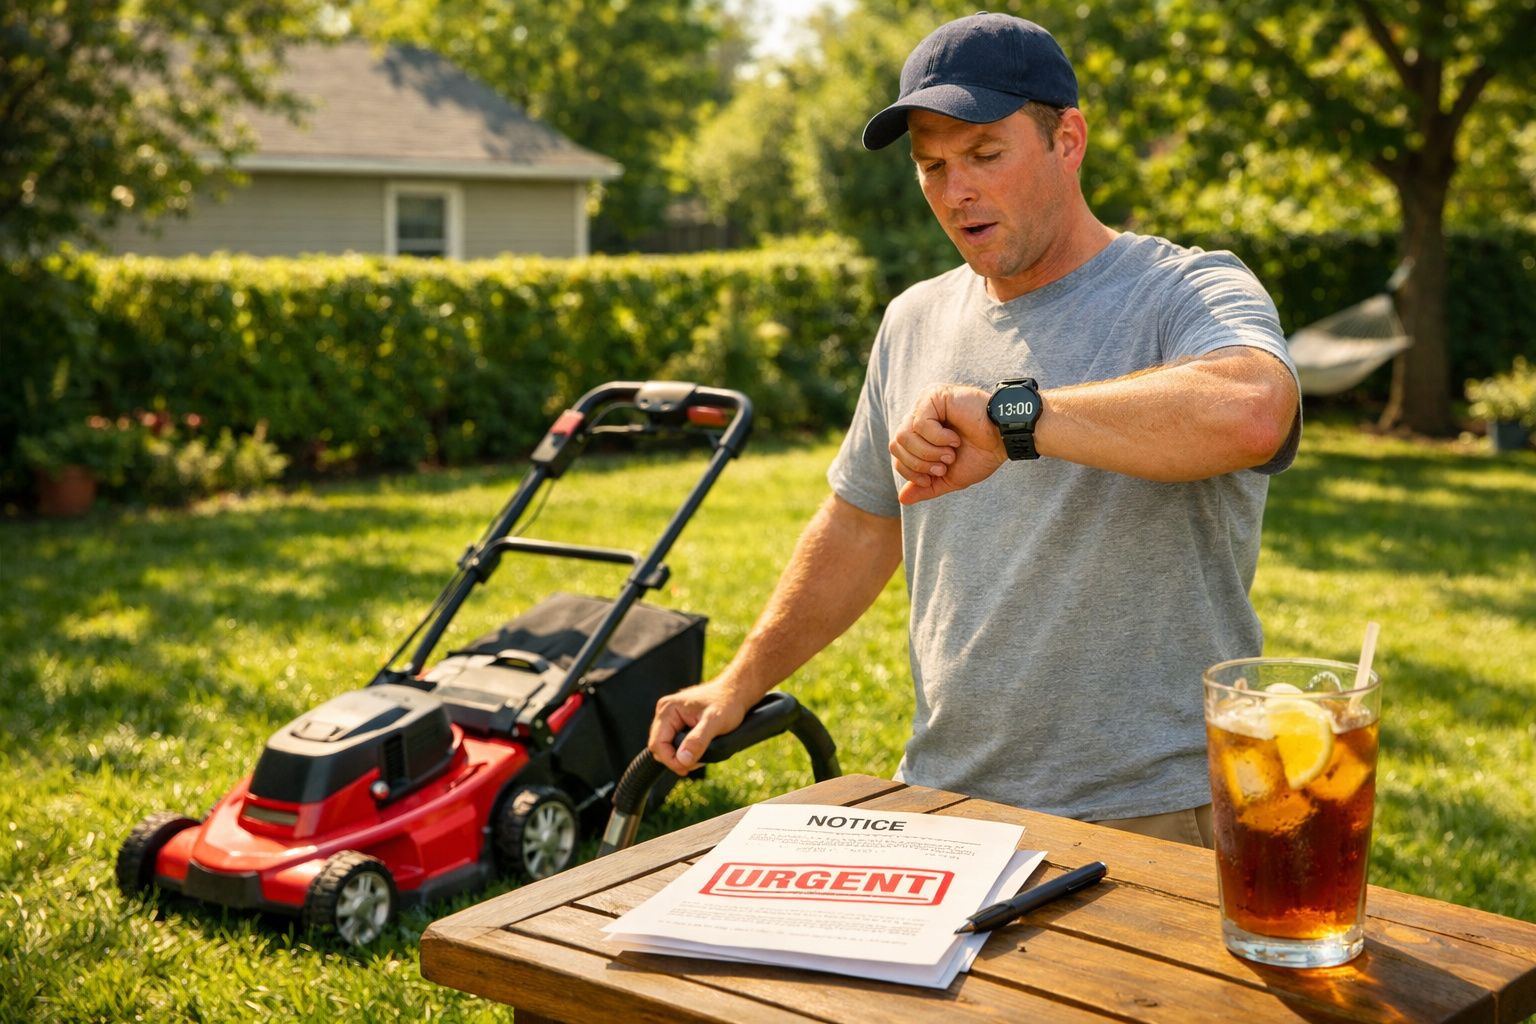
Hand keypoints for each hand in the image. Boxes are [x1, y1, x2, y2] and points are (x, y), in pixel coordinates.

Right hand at [647, 680, 752, 775]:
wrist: (735, 692)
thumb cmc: (727, 704)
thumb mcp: (715, 722)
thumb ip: (698, 741)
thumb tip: (682, 760)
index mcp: (668, 710)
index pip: (657, 744)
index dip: (671, 760)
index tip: (688, 768)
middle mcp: (665, 712)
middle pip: (659, 747)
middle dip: (676, 759)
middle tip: (699, 761)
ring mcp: (670, 717)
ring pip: (666, 746)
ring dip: (681, 756)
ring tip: (701, 754)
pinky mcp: (677, 722)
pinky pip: (673, 742)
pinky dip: (684, 750)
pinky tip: (699, 749)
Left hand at [889, 384, 1006, 503]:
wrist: (1003, 440)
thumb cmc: (981, 454)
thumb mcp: (950, 478)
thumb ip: (926, 487)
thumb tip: (902, 499)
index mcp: (919, 434)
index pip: (897, 454)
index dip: (912, 471)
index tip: (938, 474)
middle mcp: (918, 416)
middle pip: (896, 445)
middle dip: (920, 463)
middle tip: (945, 463)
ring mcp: (924, 404)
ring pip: (904, 435)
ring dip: (929, 451)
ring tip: (950, 451)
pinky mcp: (933, 395)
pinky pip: (919, 424)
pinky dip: (937, 438)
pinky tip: (954, 438)